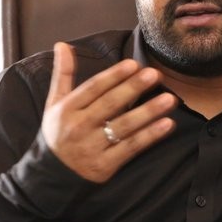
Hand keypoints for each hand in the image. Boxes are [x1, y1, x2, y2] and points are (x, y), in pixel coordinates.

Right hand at [41, 42, 178, 182]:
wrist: (50, 176)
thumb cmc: (57, 133)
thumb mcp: (54, 104)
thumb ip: (63, 74)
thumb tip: (62, 44)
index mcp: (67, 109)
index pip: (93, 88)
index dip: (114, 76)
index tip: (133, 64)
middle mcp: (79, 127)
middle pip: (110, 104)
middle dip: (133, 88)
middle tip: (155, 74)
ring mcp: (92, 147)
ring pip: (124, 126)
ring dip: (149, 112)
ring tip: (170, 99)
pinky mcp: (105, 165)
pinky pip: (131, 147)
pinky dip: (149, 136)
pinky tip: (167, 124)